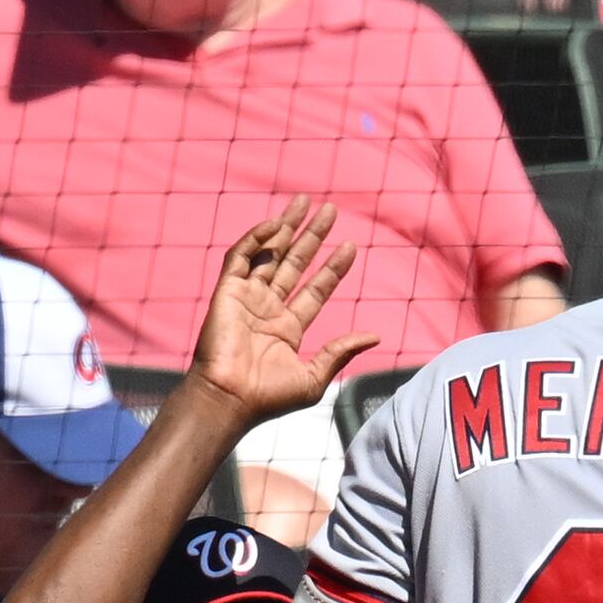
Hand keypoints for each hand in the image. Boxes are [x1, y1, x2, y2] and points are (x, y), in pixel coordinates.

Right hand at [188, 197, 376, 428]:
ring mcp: (247, 297)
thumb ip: (341, 352)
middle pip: (295, 263)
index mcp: (288, 328)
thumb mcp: (314, 377)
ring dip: (287, 227)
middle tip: (330, 211)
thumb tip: (375, 336)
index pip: (315, 289)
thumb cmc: (268, 397)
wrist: (229, 399)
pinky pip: (241, 256)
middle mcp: (268, 309)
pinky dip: (257, 238)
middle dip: (312, 236)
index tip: (351, 246)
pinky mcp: (226, 291)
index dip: (333, 268)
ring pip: (270, 253)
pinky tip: (278, 225)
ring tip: (306, 202)